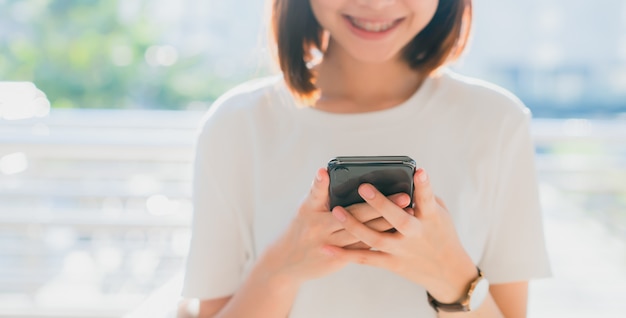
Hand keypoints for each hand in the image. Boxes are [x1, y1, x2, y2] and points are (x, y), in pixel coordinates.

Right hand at [260, 168, 412, 283]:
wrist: (287, 264)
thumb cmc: (300, 228)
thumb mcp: (304, 208)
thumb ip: (318, 191)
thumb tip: (325, 171)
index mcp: (311, 211)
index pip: (321, 193)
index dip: (326, 183)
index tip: (339, 175)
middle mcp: (320, 229)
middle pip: (355, 215)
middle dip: (381, 205)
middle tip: (404, 196)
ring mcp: (330, 246)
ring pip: (363, 233)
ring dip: (387, 223)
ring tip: (409, 213)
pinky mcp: (338, 260)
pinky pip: (362, 248)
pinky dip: (380, 238)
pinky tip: (397, 233)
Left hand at [325, 168, 477, 302]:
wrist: (449, 272)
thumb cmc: (441, 234)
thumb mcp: (441, 213)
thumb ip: (424, 197)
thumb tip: (407, 176)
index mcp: (431, 218)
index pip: (428, 199)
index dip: (424, 185)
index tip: (419, 172)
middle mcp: (416, 234)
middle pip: (398, 220)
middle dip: (381, 204)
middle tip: (364, 187)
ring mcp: (402, 250)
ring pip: (376, 239)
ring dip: (355, 226)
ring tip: (336, 211)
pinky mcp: (392, 263)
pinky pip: (366, 259)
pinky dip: (346, 255)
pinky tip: (328, 248)